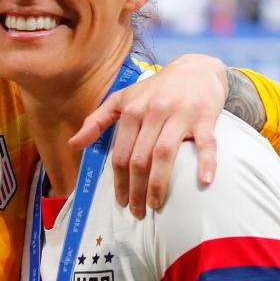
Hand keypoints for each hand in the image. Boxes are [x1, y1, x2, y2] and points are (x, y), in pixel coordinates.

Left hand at [70, 54, 226, 215]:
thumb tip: (73, 144)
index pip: (120, 154)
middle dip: (136, 189)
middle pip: (140, 158)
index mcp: (132, 111)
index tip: (120, 202)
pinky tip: (204, 182)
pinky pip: (206, 143)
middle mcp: (154, 112)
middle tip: (138, 212)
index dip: (118, 181)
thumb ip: (96, 120)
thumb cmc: (156, 89)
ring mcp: (180, 115)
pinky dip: (206, 162)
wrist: (196, 68)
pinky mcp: (205, 117)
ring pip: (165, 154)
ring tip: (157, 205)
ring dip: (159, 184)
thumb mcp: (122, 99)